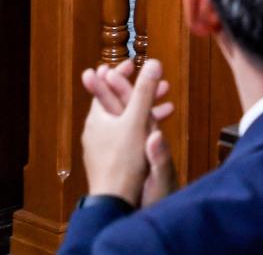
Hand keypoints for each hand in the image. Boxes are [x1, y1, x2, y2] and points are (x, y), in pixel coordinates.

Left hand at [78, 58, 174, 204]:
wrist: (113, 201)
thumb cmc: (123, 160)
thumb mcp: (137, 121)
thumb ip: (144, 91)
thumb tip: (153, 62)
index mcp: (98, 117)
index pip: (106, 85)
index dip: (120, 72)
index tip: (134, 64)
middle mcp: (96, 129)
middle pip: (117, 102)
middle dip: (139, 91)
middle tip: (159, 84)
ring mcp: (101, 145)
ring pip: (125, 119)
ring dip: (144, 110)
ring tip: (166, 105)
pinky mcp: (109, 159)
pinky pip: (126, 134)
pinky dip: (141, 127)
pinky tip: (155, 134)